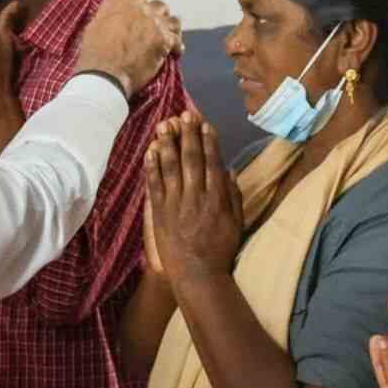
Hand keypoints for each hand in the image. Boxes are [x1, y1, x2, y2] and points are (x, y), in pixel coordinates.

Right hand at [76, 0, 181, 98]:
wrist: (105, 71)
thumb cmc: (95, 53)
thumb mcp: (94, 25)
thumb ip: (109, 16)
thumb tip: (114, 17)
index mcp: (121, 2)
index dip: (140, 9)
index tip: (139, 17)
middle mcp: (140, 8)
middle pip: (157, 6)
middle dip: (157, 16)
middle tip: (154, 27)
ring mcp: (155, 23)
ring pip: (172, 20)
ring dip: (170, 28)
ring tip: (169, 36)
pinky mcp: (164, 40)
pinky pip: (177, 40)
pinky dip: (177, 46)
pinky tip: (175, 52)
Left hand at [145, 112, 243, 282]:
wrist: (197, 274)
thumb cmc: (220, 249)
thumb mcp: (237, 222)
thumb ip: (233, 195)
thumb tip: (228, 169)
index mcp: (217, 196)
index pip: (212, 161)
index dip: (208, 140)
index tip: (204, 123)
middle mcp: (196, 195)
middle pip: (191, 157)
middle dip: (187, 133)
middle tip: (184, 113)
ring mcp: (175, 202)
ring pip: (170, 166)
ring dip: (168, 142)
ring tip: (165, 124)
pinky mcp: (160, 211)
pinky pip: (154, 184)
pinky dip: (152, 166)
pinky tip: (151, 150)